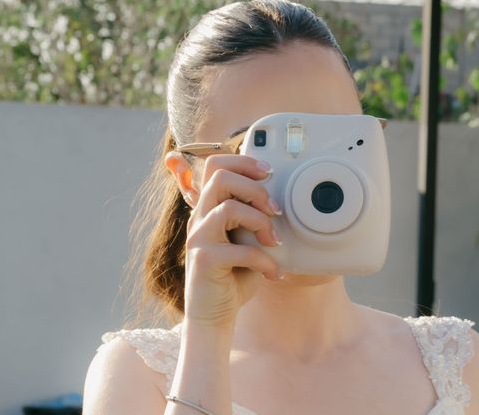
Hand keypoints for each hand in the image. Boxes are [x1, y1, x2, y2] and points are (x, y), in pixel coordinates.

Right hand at [181, 154, 282, 327]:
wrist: (214, 316)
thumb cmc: (234, 276)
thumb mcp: (245, 240)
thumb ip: (252, 218)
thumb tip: (279, 199)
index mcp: (208, 208)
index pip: (215, 165)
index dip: (243, 161)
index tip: (268, 172)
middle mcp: (199, 218)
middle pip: (220, 176)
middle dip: (255, 188)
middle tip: (273, 209)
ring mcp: (199, 238)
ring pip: (229, 207)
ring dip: (261, 222)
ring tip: (273, 241)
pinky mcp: (205, 260)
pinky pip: (241, 249)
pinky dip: (265, 260)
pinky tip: (272, 273)